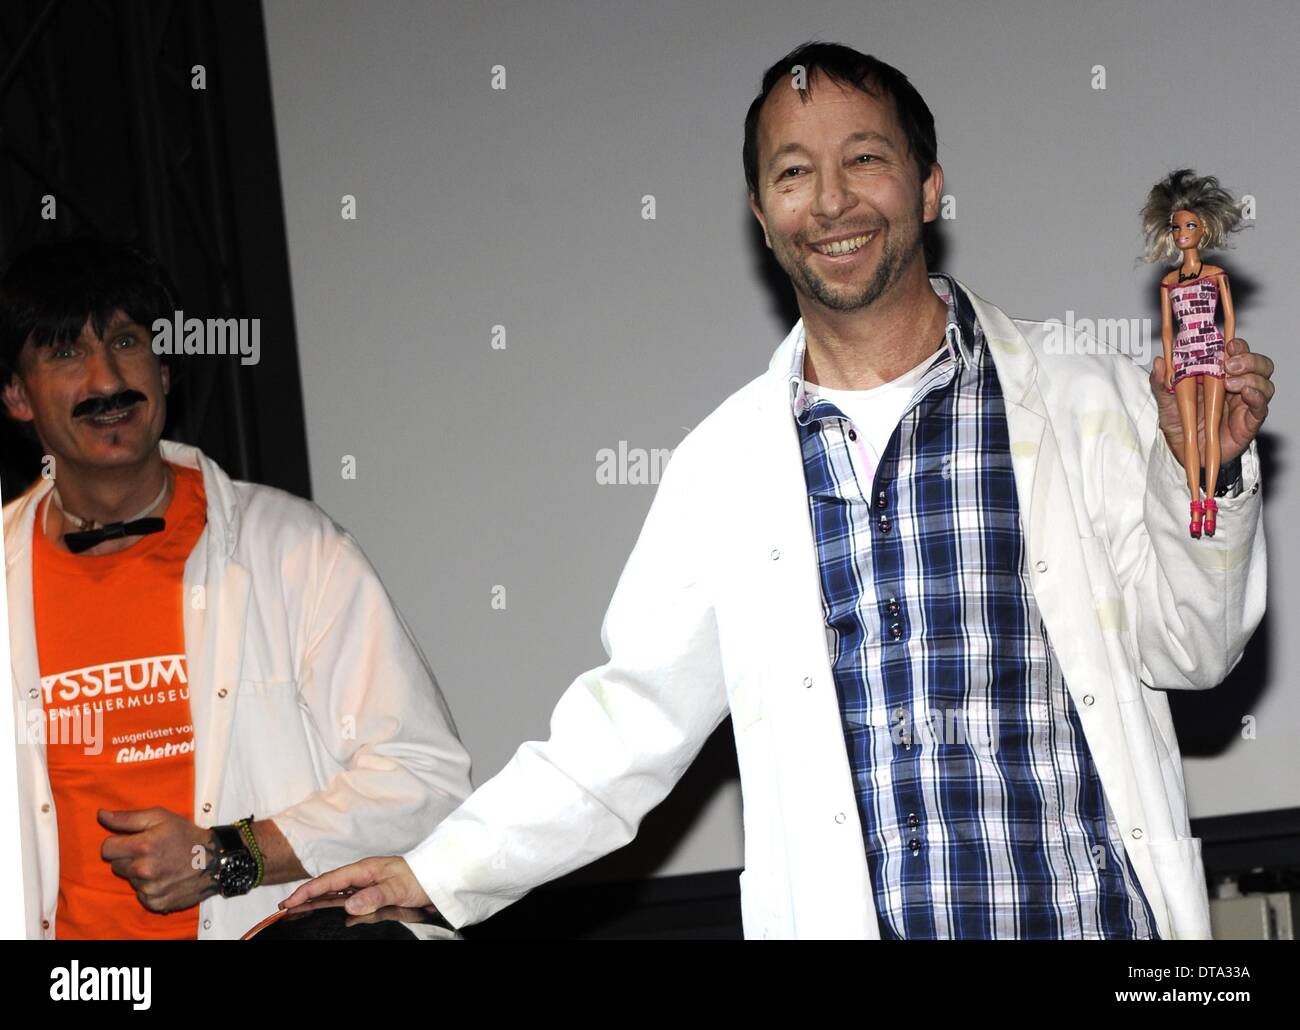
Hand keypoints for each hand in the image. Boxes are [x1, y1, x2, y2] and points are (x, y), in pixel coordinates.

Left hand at [99, 807, 217, 913]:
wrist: (216, 860)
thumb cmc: (187, 835)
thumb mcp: (161, 817)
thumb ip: (128, 818)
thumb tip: (101, 815)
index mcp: (143, 846)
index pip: (106, 849)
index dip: (117, 843)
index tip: (130, 841)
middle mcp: (143, 870)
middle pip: (116, 866)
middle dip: (128, 858)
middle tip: (150, 852)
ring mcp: (150, 889)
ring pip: (130, 880)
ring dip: (140, 873)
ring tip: (161, 864)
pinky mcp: (157, 903)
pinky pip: (141, 895)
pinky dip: (150, 888)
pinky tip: (165, 878)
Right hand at [279, 856, 431, 915]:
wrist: (437, 878)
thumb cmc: (419, 878)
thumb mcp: (397, 888)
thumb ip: (374, 896)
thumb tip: (350, 905)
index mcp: (364, 869)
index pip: (330, 881)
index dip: (308, 891)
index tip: (289, 902)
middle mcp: (362, 876)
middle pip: (328, 887)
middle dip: (305, 896)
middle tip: (285, 908)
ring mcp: (366, 885)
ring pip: (335, 894)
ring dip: (316, 901)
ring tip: (297, 910)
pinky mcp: (372, 894)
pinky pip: (347, 900)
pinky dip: (332, 906)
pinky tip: (325, 912)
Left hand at [1150, 338, 1273, 463]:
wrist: (1185, 453)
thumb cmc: (1180, 424)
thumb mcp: (1166, 402)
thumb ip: (1162, 382)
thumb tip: (1160, 362)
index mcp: (1218, 374)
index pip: (1236, 351)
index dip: (1236, 345)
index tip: (1227, 344)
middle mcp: (1237, 384)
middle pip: (1258, 363)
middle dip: (1248, 358)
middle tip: (1229, 365)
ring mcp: (1245, 402)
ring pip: (1264, 381)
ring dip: (1251, 377)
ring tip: (1230, 383)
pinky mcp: (1250, 420)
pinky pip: (1261, 405)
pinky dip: (1257, 396)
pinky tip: (1246, 393)